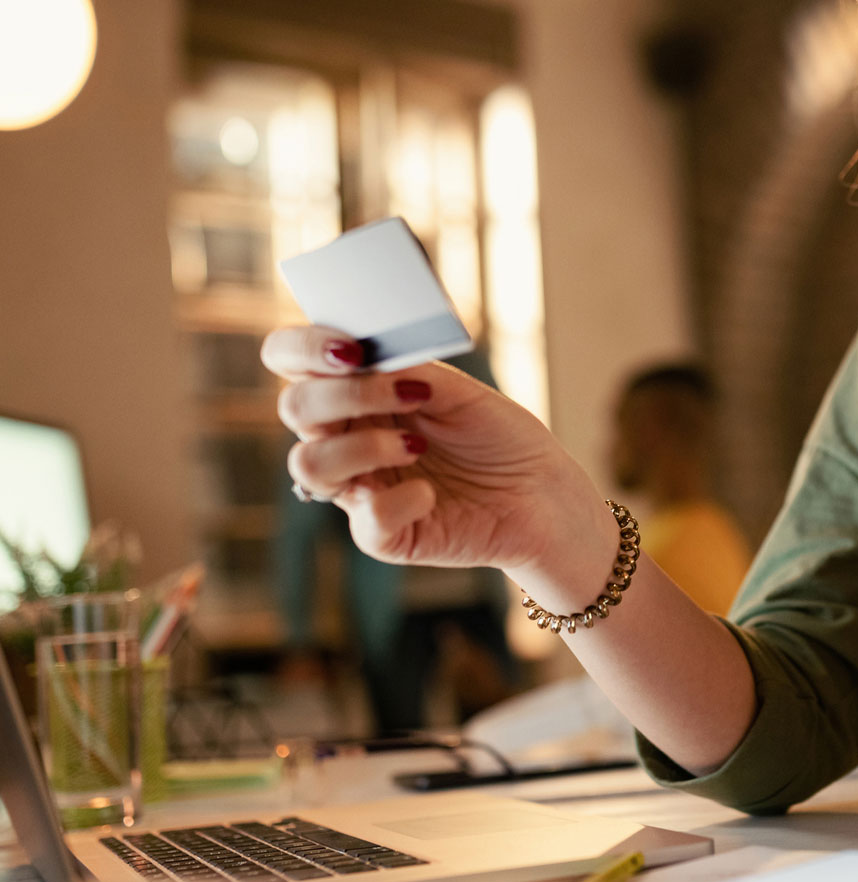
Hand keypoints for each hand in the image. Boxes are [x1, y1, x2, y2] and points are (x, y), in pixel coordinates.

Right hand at [262, 326, 614, 579]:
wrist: (542, 495)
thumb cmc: (499, 437)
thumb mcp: (459, 391)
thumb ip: (409, 367)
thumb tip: (368, 345)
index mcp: (356, 394)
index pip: (291, 359)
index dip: (302, 347)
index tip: (351, 347)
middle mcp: (345, 438)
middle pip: (295, 407)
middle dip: (345, 394)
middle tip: (408, 392)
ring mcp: (358, 488)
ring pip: (308, 464)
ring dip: (364, 446)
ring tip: (418, 446)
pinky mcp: (382, 535)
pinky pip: (365, 519)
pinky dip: (401, 500)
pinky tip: (431, 494)